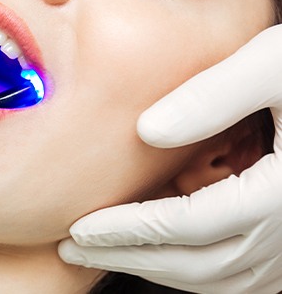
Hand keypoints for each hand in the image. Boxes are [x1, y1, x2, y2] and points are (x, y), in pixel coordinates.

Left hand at [59, 25, 281, 292]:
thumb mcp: (271, 64)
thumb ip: (213, 95)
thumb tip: (146, 131)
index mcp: (281, 190)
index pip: (188, 225)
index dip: (130, 230)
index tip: (82, 228)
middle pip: (198, 261)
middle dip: (130, 257)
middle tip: (75, 249)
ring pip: (218, 276)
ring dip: (158, 268)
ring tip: (107, 254)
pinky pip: (240, 273)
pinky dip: (195, 269)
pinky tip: (165, 253)